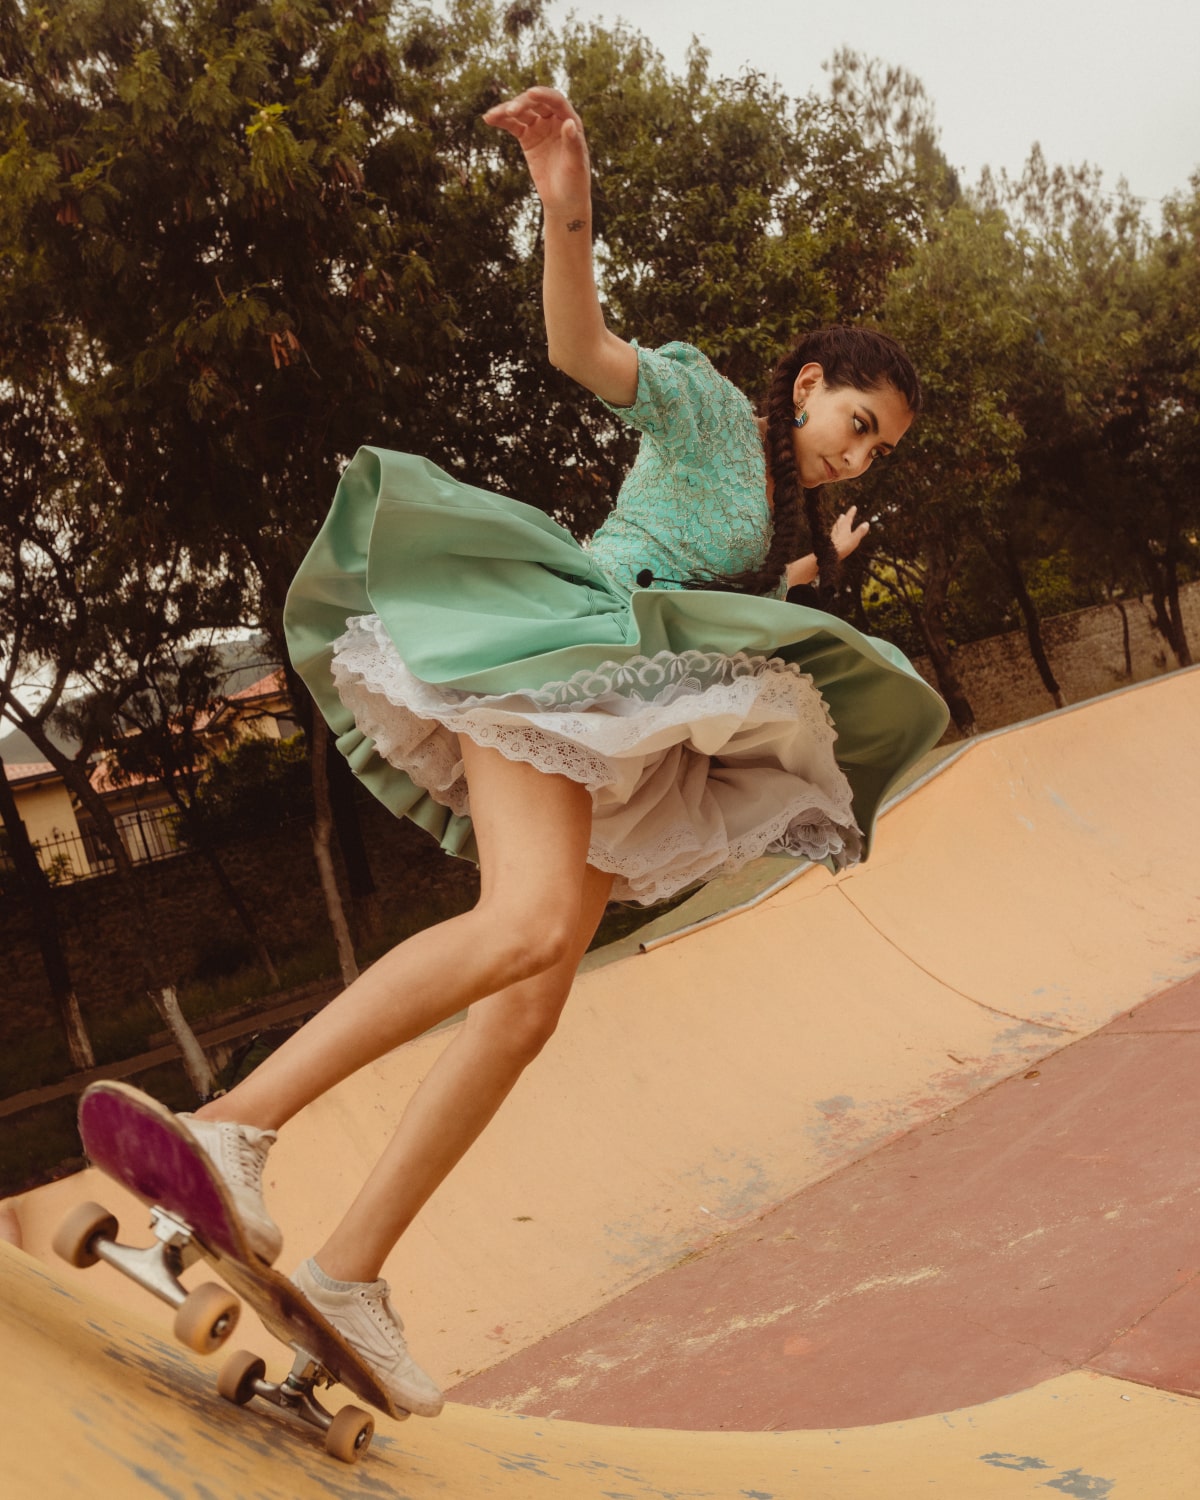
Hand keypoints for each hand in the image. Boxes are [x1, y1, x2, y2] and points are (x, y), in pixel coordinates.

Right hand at [484, 88, 590, 217]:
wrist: (564, 201)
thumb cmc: (575, 183)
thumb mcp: (575, 165)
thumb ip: (572, 143)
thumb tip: (569, 122)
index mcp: (571, 122)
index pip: (556, 102)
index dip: (544, 95)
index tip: (530, 92)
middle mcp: (554, 120)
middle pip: (536, 104)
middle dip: (522, 104)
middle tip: (510, 112)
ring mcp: (540, 128)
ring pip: (521, 113)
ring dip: (506, 111)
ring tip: (492, 115)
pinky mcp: (527, 138)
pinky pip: (513, 125)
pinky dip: (502, 121)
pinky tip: (489, 119)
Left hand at [830, 505, 869, 559]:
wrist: (829, 555)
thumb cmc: (843, 546)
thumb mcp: (854, 539)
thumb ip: (860, 531)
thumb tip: (867, 523)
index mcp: (844, 528)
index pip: (848, 518)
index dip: (851, 513)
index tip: (854, 507)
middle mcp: (837, 530)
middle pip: (840, 523)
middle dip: (842, 519)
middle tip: (842, 515)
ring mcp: (833, 536)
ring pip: (835, 528)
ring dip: (837, 524)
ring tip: (837, 523)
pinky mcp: (829, 543)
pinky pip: (832, 535)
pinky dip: (833, 533)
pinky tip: (832, 536)